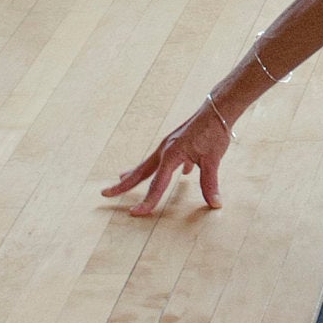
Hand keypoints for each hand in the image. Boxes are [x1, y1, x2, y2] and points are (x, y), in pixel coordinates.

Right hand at [103, 96, 232, 215]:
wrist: (217, 108)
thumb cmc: (214, 132)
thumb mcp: (213, 159)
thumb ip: (210, 183)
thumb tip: (215, 204)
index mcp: (171, 155)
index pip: (157, 184)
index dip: (147, 201)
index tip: (135, 213)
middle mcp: (165, 150)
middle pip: (140, 172)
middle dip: (123, 185)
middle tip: (105, 193)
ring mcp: (168, 145)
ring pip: (148, 164)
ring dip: (134, 174)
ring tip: (121, 179)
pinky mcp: (175, 142)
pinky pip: (160, 159)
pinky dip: (154, 168)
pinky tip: (158, 172)